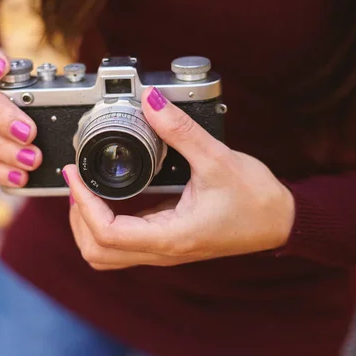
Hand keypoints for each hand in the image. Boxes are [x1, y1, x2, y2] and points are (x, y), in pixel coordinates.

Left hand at [63, 86, 294, 269]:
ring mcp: (163, 249)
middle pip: (97, 253)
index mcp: (171, 236)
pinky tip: (108, 195)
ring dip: (87, 225)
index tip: (75, 174)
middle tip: (78, 183)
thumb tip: (152, 101)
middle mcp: (162, 250)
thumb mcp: (217, 159)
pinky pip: (123, 242)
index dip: (82, 203)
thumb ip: (181, 129)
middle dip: (78, 219)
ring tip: (86, 190)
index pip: (106, 233)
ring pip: (106, 253)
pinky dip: (104, 221)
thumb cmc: (256, 199)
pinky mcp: (166, 241)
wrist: (280, 221)